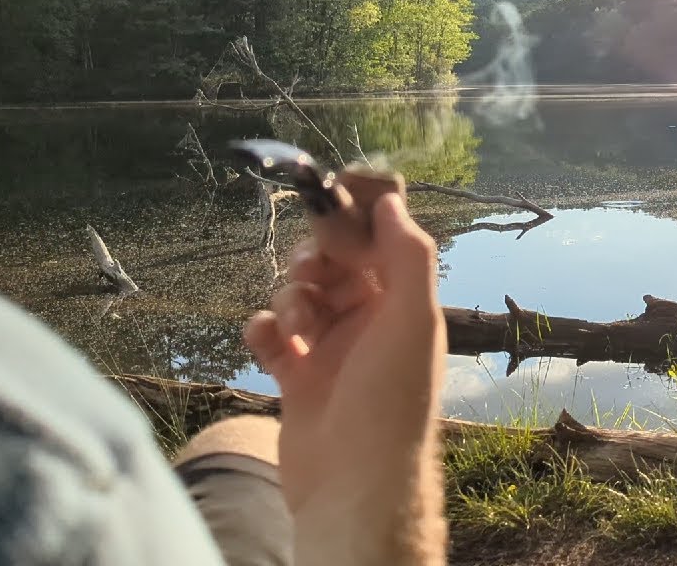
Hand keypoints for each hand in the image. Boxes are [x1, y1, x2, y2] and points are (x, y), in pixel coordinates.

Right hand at [243, 169, 446, 564]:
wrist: (352, 485)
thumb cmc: (391, 403)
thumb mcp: (413, 320)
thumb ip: (408, 257)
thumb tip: (392, 202)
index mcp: (404, 303)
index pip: (381, 239)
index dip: (357, 215)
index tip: (330, 192)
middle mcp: (370, 320)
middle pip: (333, 261)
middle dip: (315, 259)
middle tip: (312, 273)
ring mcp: (331, 347)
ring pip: (299, 292)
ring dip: (290, 298)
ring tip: (297, 328)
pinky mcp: (296, 375)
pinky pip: (270, 332)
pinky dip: (264, 330)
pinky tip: (269, 345)